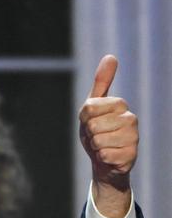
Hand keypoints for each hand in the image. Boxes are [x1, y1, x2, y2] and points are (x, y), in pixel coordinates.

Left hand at [78, 55, 137, 217]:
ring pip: (98, 140)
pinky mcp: (130, 155)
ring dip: (95, 147)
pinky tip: (108, 157)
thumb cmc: (97, 131)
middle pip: (92, 125)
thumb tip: (111, 56)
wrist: (104, 161)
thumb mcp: (93, 107)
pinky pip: (104, 155)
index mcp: (120, 104)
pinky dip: (101, 158)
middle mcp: (130, 118)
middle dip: (89, 134)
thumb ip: (101, 83)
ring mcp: (133, 137)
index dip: (84, 118)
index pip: (88, 107)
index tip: (90, 122)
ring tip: (103, 146)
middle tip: (97, 137)